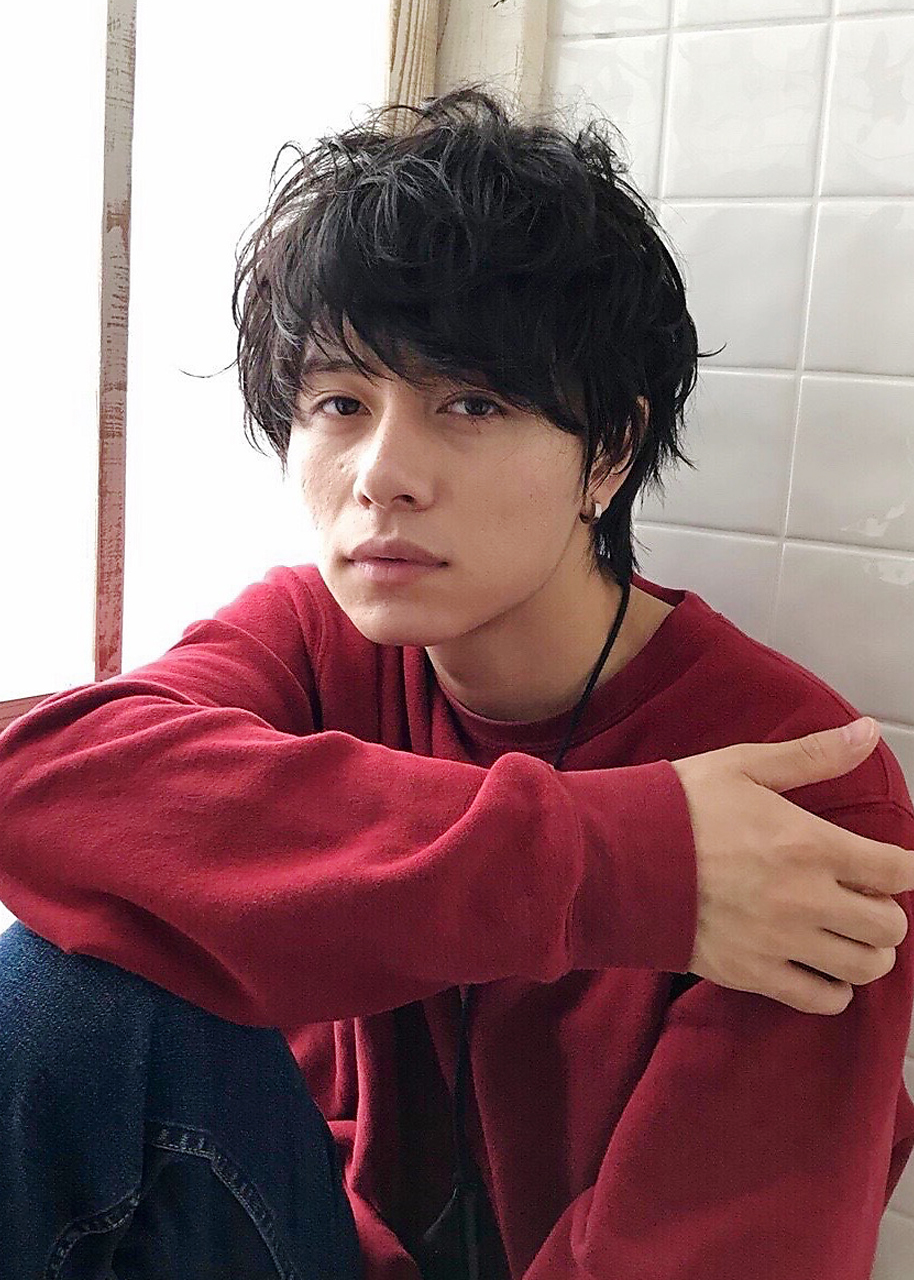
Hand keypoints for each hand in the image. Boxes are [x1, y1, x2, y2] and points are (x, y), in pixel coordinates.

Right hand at [671, 718, 913, 1013]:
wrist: (618, 856)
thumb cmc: (679, 806)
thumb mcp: (744, 766)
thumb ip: (813, 755)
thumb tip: (868, 731)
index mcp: (810, 844)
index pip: (897, 869)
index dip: (904, 867)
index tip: (891, 864)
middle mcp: (806, 899)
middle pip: (889, 927)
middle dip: (886, 911)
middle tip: (863, 898)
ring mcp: (781, 942)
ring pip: (864, 967)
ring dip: (867, 951)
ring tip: (846, 934)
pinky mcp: (753, 973)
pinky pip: (821, 1000)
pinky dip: (834, 990)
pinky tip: (820, 966)